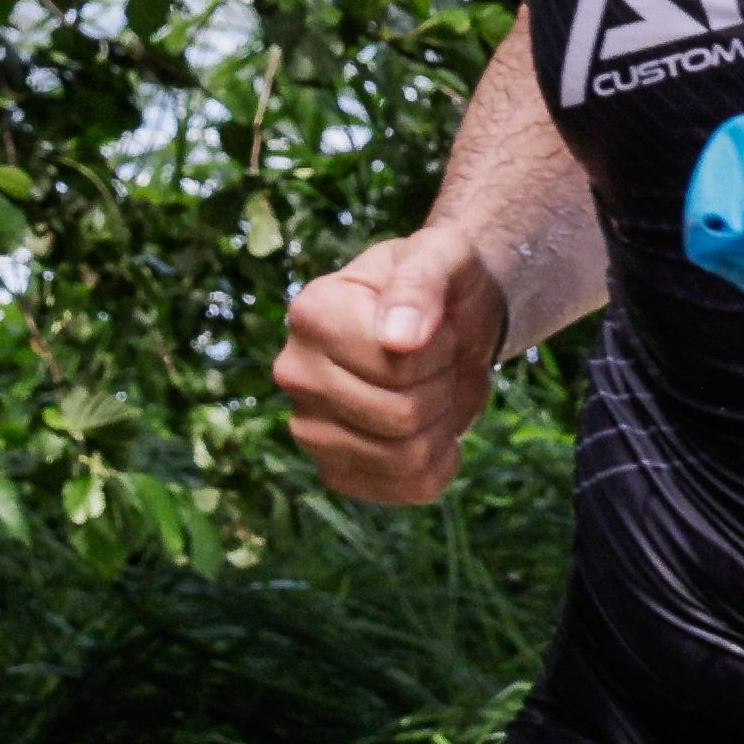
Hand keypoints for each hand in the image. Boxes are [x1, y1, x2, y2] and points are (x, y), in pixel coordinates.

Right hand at [270, 221, 507, 504]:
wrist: (449, 322)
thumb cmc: (442, 283)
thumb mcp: (444, 256)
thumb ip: (421, 283)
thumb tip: (398, 340)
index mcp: (312, 313)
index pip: (398, 363)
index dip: (440, 348)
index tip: (433, 325)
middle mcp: (295, 373)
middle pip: (402, 414)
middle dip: (443, 385)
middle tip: (437, 359)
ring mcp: (309, 428)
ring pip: (407, 456)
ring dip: (443, 422)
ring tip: (431, 386)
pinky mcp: (336, 471)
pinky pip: (409, 487)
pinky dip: (441, 460)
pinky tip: (430, 427)